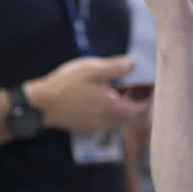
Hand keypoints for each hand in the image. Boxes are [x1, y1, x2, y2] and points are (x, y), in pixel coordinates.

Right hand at [25, 56, 149, 133]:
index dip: (149, 99)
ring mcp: (96, 127)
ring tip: (122, 90)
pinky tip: (105, 97)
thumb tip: (134, 64)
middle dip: (139, 103)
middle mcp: (108, 123)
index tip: (151, 87)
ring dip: (125, 108)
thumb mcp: (92, 69)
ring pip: (120, 121)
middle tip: (138, 87)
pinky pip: (107, 122)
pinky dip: (113, 111)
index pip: (141, 110)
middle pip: (132, 118)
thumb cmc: (68, 84)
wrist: (41, 104)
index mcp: (113, 109)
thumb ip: (116, 67)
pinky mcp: (86, 128)